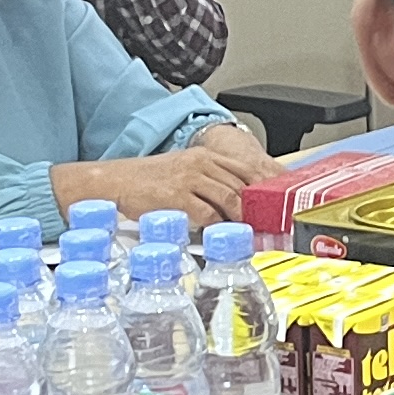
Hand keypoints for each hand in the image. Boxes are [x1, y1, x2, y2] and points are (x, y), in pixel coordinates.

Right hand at [52, 132, 265, 228]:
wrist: (113, 183)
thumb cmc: (146, 182)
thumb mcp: (182, 175)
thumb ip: (209, 187)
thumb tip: (236, 208)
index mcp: (205, 157)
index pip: (248, 170)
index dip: (267, 190)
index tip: (280, 207)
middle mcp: (201, 164)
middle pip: (244, 186)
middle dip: (260, 208)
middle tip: (273, 227)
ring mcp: (190, 179)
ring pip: (231, 200)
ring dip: (243, 220)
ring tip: (253, 235)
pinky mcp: (177, 197)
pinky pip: (208, 215)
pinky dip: (219, 228)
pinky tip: (224, 237)